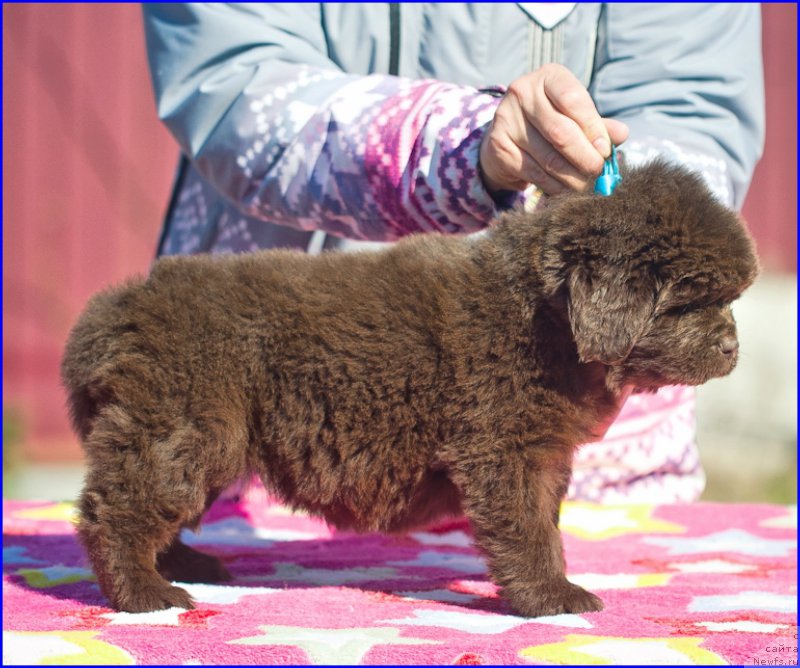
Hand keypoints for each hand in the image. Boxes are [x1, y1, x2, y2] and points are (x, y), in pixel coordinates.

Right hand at [480, 64, 628, 194]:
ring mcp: (507, 119)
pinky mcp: (499, 147)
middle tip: (599, 173)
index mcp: (548, 77)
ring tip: (588, 186)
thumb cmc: (550, 120)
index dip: (592, 128)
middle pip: (560, 131)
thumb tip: (621, 135)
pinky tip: (566, 190)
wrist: (508, 134)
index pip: (572, 99)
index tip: (606, 150)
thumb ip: (598, 124)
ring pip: (548, 157)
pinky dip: (555, 186)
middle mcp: (523, 92)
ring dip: (572, 177)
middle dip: (585, 157)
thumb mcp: (575, 115)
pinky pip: (534, 173)